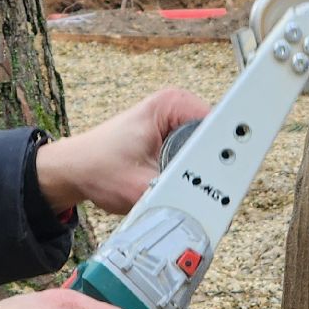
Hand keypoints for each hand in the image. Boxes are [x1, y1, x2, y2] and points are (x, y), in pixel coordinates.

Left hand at [36, 88, 210, 214]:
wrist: (74, 170)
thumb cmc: (97, 168)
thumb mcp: (141, 186)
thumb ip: (175, 194)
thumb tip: (204, 204)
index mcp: (171, 104)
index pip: (218, 125)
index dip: (227, 154)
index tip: (234, 174)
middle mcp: (176, 106)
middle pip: (217, 138)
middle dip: (215, 167)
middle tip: (214, 191)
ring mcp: (174, 120)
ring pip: (208, 149)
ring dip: (203, 172)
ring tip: (193, 188)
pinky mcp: (171, 135)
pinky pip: (196, 153)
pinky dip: (193, 172)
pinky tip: (186, 186)